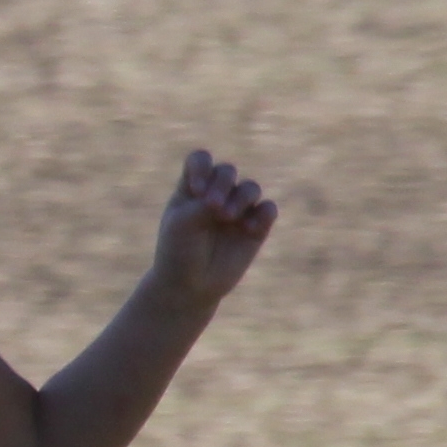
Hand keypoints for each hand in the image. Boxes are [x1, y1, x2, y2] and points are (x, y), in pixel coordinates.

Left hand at [151, 148, 279, 306]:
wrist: (190, 286)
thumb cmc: (179, 251)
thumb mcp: (183, 223)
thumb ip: (205, 203)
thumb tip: (232, 196)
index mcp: (191, 188)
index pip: (201, 160)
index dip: (202, 167)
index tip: (196, 189)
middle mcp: (215, 195)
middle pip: (227, 171)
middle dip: (222, 183)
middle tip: (213, 206)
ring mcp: (236, 210)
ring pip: (250, 187)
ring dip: (241, 197)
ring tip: (228, 217)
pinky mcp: (255, 228)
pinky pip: (268, 209)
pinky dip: (262, 214)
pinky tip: (249, 229)